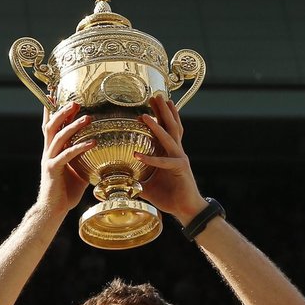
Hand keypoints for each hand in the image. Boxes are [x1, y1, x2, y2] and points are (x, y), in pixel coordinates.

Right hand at [37, 102, 95, 212]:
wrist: (54, 208)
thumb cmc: (66, 190)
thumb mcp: (78, 169)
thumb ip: (85, 157)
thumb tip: (102, 149)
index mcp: (53, 149)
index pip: (50, 125)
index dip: (52, 109)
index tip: (56, 93)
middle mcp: (48, 151)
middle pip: (51, 125)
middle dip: (62, 111)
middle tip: (76, 101)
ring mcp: (49, 159)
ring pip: (58, 137)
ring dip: (73, 126)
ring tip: (87, 118)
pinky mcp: (52, 169)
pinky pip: (66, 155)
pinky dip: (79, 147)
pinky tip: (92, 143)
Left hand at [134, 95, 205, 223]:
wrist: (186, 209)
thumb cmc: (169, 196)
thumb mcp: (147, 185)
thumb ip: (135, 179)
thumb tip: (118, 180)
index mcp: (169, 153)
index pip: (166, 129)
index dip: (160, 115)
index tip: (150, 103)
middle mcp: (176, 152)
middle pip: (170, 126)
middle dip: (162, 110)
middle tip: (154, 95)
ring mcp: (179, 159)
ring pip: (168, 138)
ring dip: (157, 125)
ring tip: (145, 115)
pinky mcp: (180, 169)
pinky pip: (163, 162)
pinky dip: (150, 158)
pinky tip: (137, 154)